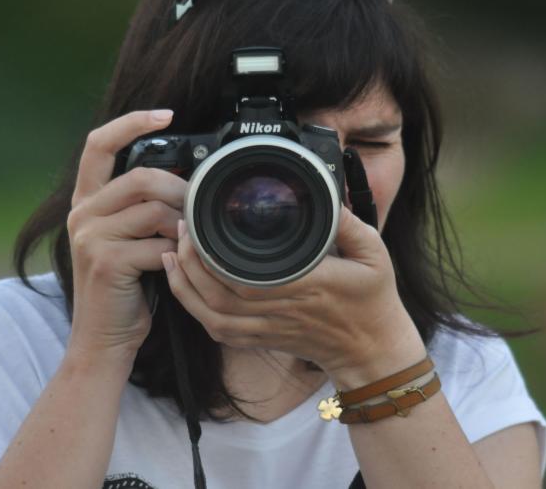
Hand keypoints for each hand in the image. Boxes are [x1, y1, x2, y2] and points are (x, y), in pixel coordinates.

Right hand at [66, 110, 182, 357]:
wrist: (103, 339)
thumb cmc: (124, 290)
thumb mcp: (126, 239)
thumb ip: (140, 207)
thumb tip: (184, 177)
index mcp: (85, 202)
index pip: (99, 144)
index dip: (132, 122)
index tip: (164, 114)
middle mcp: (81, 213)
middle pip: (141, 176)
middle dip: (180, 190)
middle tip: (196, 211)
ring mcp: (90, 236)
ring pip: (153, 208)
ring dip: (182, 225)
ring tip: (187, 242)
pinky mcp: (105, 261)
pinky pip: (157, 243)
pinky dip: (176, 254)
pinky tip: (175, 265)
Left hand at [161, 206, 425, 387]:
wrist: (371, 351)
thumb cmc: (373, 300)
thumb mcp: (374, 254)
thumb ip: (350, 224)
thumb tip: (327, 194)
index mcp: (306, 286)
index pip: (246, 276)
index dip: (212, 256)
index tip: (197, 227)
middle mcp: (281, 310)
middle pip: (218, 293)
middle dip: (190, 262)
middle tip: (180, 230)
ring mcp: (267, 329)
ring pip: (211, 314)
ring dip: (184, 285)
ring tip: (170, 254)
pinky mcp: (259, 340)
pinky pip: (216, 329)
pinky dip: (193, 309)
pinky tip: (182, 285)